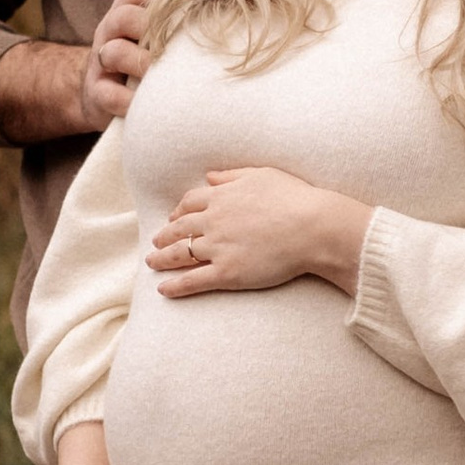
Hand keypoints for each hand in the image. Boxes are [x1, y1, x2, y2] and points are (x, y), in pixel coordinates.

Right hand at [87, 0, 168, 126]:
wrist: (103, 91)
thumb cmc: (141, 46)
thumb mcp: (152, 12)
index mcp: (129, 6)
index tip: (192, 9)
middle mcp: (111, 29)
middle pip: (125, 16)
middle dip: (151, 26)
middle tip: (179, 40)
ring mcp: (101, 61)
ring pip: (111, 52)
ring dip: (138, 61)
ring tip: (160, 72)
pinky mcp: (97, 94)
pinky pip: (107, 95)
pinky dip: (126, 101)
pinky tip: (143, 105)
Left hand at [149, 166, 369, 296]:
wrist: (312, 226)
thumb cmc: (294, 198)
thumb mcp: (261, 175)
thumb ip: (231, 175)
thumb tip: (209, 176)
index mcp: (221, 197)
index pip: (189, 203)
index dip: (178, 212)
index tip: (173, 218)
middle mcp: (213, 221)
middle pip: (179, 229)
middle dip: (164, 236)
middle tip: (156, 242)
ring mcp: (218, 248)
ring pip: (180, 255)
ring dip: (162, 259)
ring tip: (152, 263)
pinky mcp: (227, 273)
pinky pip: (193, 281)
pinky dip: (175, 286)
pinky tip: (163, 290)